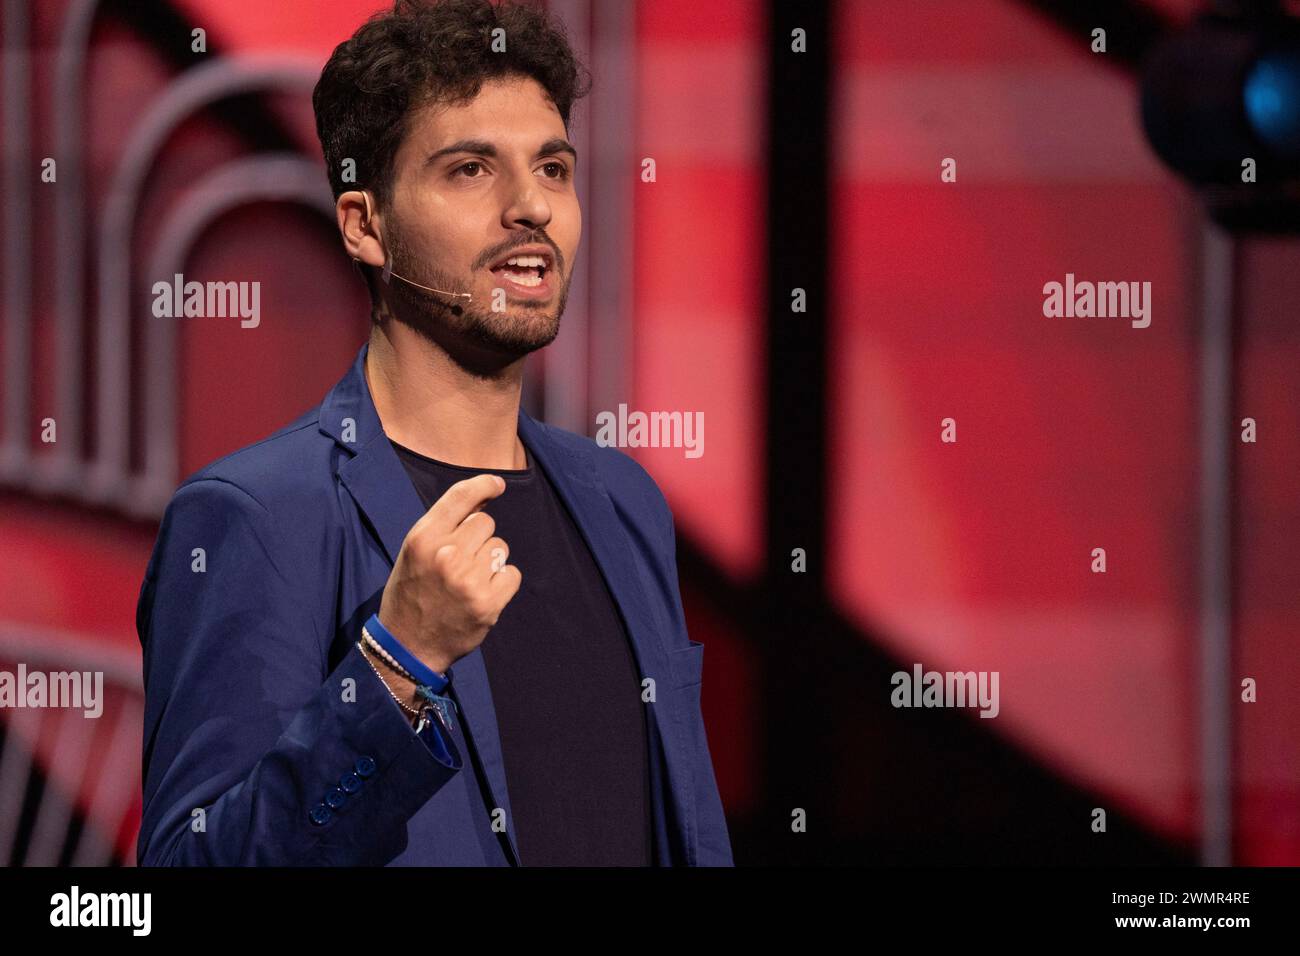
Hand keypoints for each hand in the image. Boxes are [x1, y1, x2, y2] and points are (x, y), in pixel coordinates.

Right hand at [377, 473, 521, 673]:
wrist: (407, 646)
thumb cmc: (411, 593)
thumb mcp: (414, 551)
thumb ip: (444, 525)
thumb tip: (485, 498)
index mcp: (423, 537)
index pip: (461, 496)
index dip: (484, 485)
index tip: (497, 485)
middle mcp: (446, 555)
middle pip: (486, 523)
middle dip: (479, 539)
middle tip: (461, 562)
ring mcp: (468, 580)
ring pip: (500, 548)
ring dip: (490, 562)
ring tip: (468, 581)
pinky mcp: (488, 603)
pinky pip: (512, 574)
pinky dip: (502, 583)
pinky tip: (482, 594)